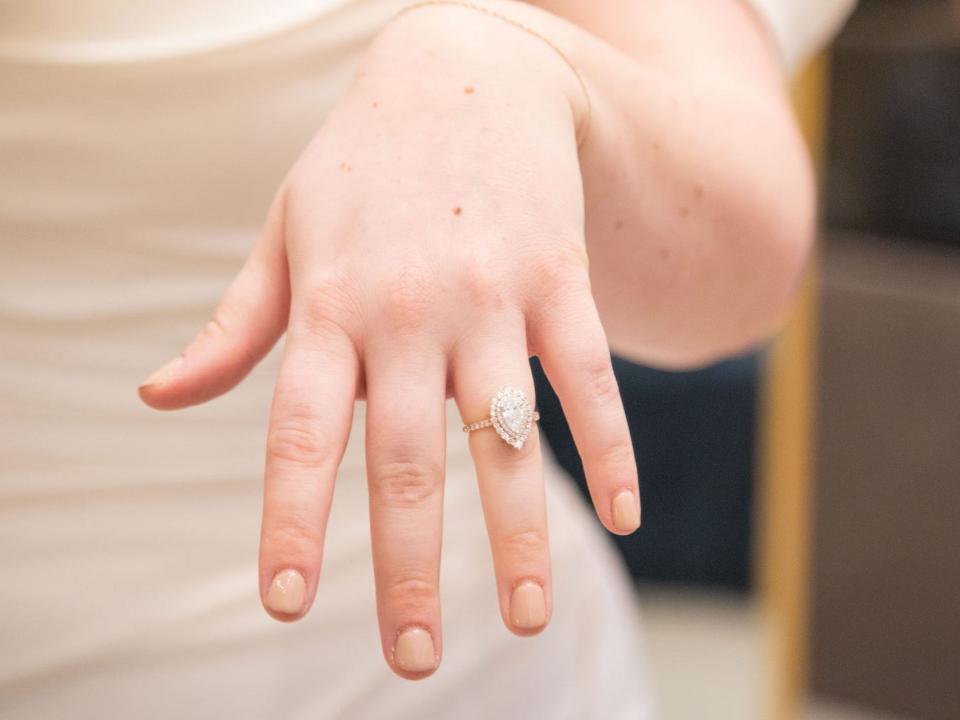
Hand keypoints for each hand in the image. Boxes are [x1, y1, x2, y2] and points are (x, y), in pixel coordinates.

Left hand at [138, 6, 638, 679]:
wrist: (469, 71)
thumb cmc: (364, 168)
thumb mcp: (284, 234)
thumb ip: (232, 326)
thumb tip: (157, 398)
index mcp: (331, 308)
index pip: (301, 433)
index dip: (293, 521)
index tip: (288, 604)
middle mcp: (409, 311)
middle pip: (409, 457)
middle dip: (409, 566)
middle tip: (411, 658)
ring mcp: (493, 295)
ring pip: (508, 432)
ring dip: (520, 534)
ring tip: (530, 620)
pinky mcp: (560, 279)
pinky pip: (590, 375)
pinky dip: (612, 448)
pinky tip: (624, 516)